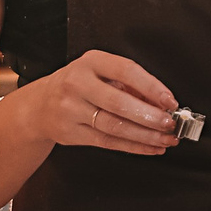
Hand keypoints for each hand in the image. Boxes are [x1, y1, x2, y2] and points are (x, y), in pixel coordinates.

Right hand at [13, 49, 179, 155]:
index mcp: (91, 62)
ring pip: (115, 127)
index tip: (170, 100)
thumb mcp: (100, 72)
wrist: (40, 105)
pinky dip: (134, 146)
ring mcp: (71, 110)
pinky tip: (150, 147)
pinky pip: (108, 142)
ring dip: (146, 136)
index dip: (152, 87)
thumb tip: (162, 103)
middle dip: (150, 116)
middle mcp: (78, 84)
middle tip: (171, 124)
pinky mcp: (71, 133)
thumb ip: (129, 84)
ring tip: (166, 139)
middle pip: (119, 103)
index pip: (126, 71)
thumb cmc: (78, 85)